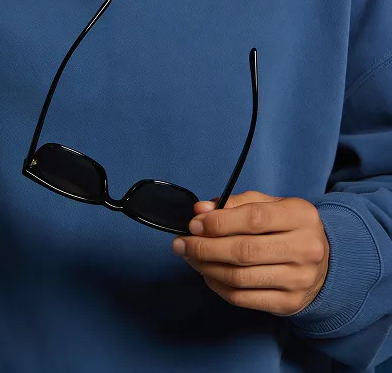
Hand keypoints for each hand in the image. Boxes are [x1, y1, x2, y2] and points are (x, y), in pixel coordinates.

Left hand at [172, 190, 328, 315]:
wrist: (325, 263)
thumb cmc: (289, 228)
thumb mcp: (271, 205)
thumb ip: (236, 203)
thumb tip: (201, 210)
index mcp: (301, 216)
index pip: (254, 218)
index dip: (219, 222)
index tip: (194, 223)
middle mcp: (304, 249)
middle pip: (244, 251)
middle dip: (205, 247)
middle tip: (182, 243)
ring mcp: (299, 280)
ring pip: (240, 277)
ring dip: (207, 268)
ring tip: (190, 258)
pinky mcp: (289, 304)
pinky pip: (244, 298)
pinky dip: (218, 287)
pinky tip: (207, 274)